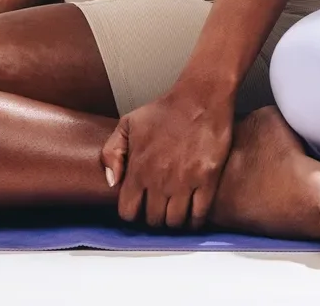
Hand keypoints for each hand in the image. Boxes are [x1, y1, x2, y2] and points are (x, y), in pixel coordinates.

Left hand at [99, 82, 235, 230]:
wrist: (200, 98)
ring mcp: (184, 182)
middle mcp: (159, 180)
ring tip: (175, 213)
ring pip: (175, 222)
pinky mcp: (208, 179)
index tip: (138, 208)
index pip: (128, 211)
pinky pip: (200, 214)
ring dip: (174, 221)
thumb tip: (111, 183)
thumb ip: (111, 153)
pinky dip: (196, 220)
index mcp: (138, 169)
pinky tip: (194, 216)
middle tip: (159, 210)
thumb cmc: (165, 110)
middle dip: (154, 218)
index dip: (132, 213)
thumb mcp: (127, 124)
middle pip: (153, 220)